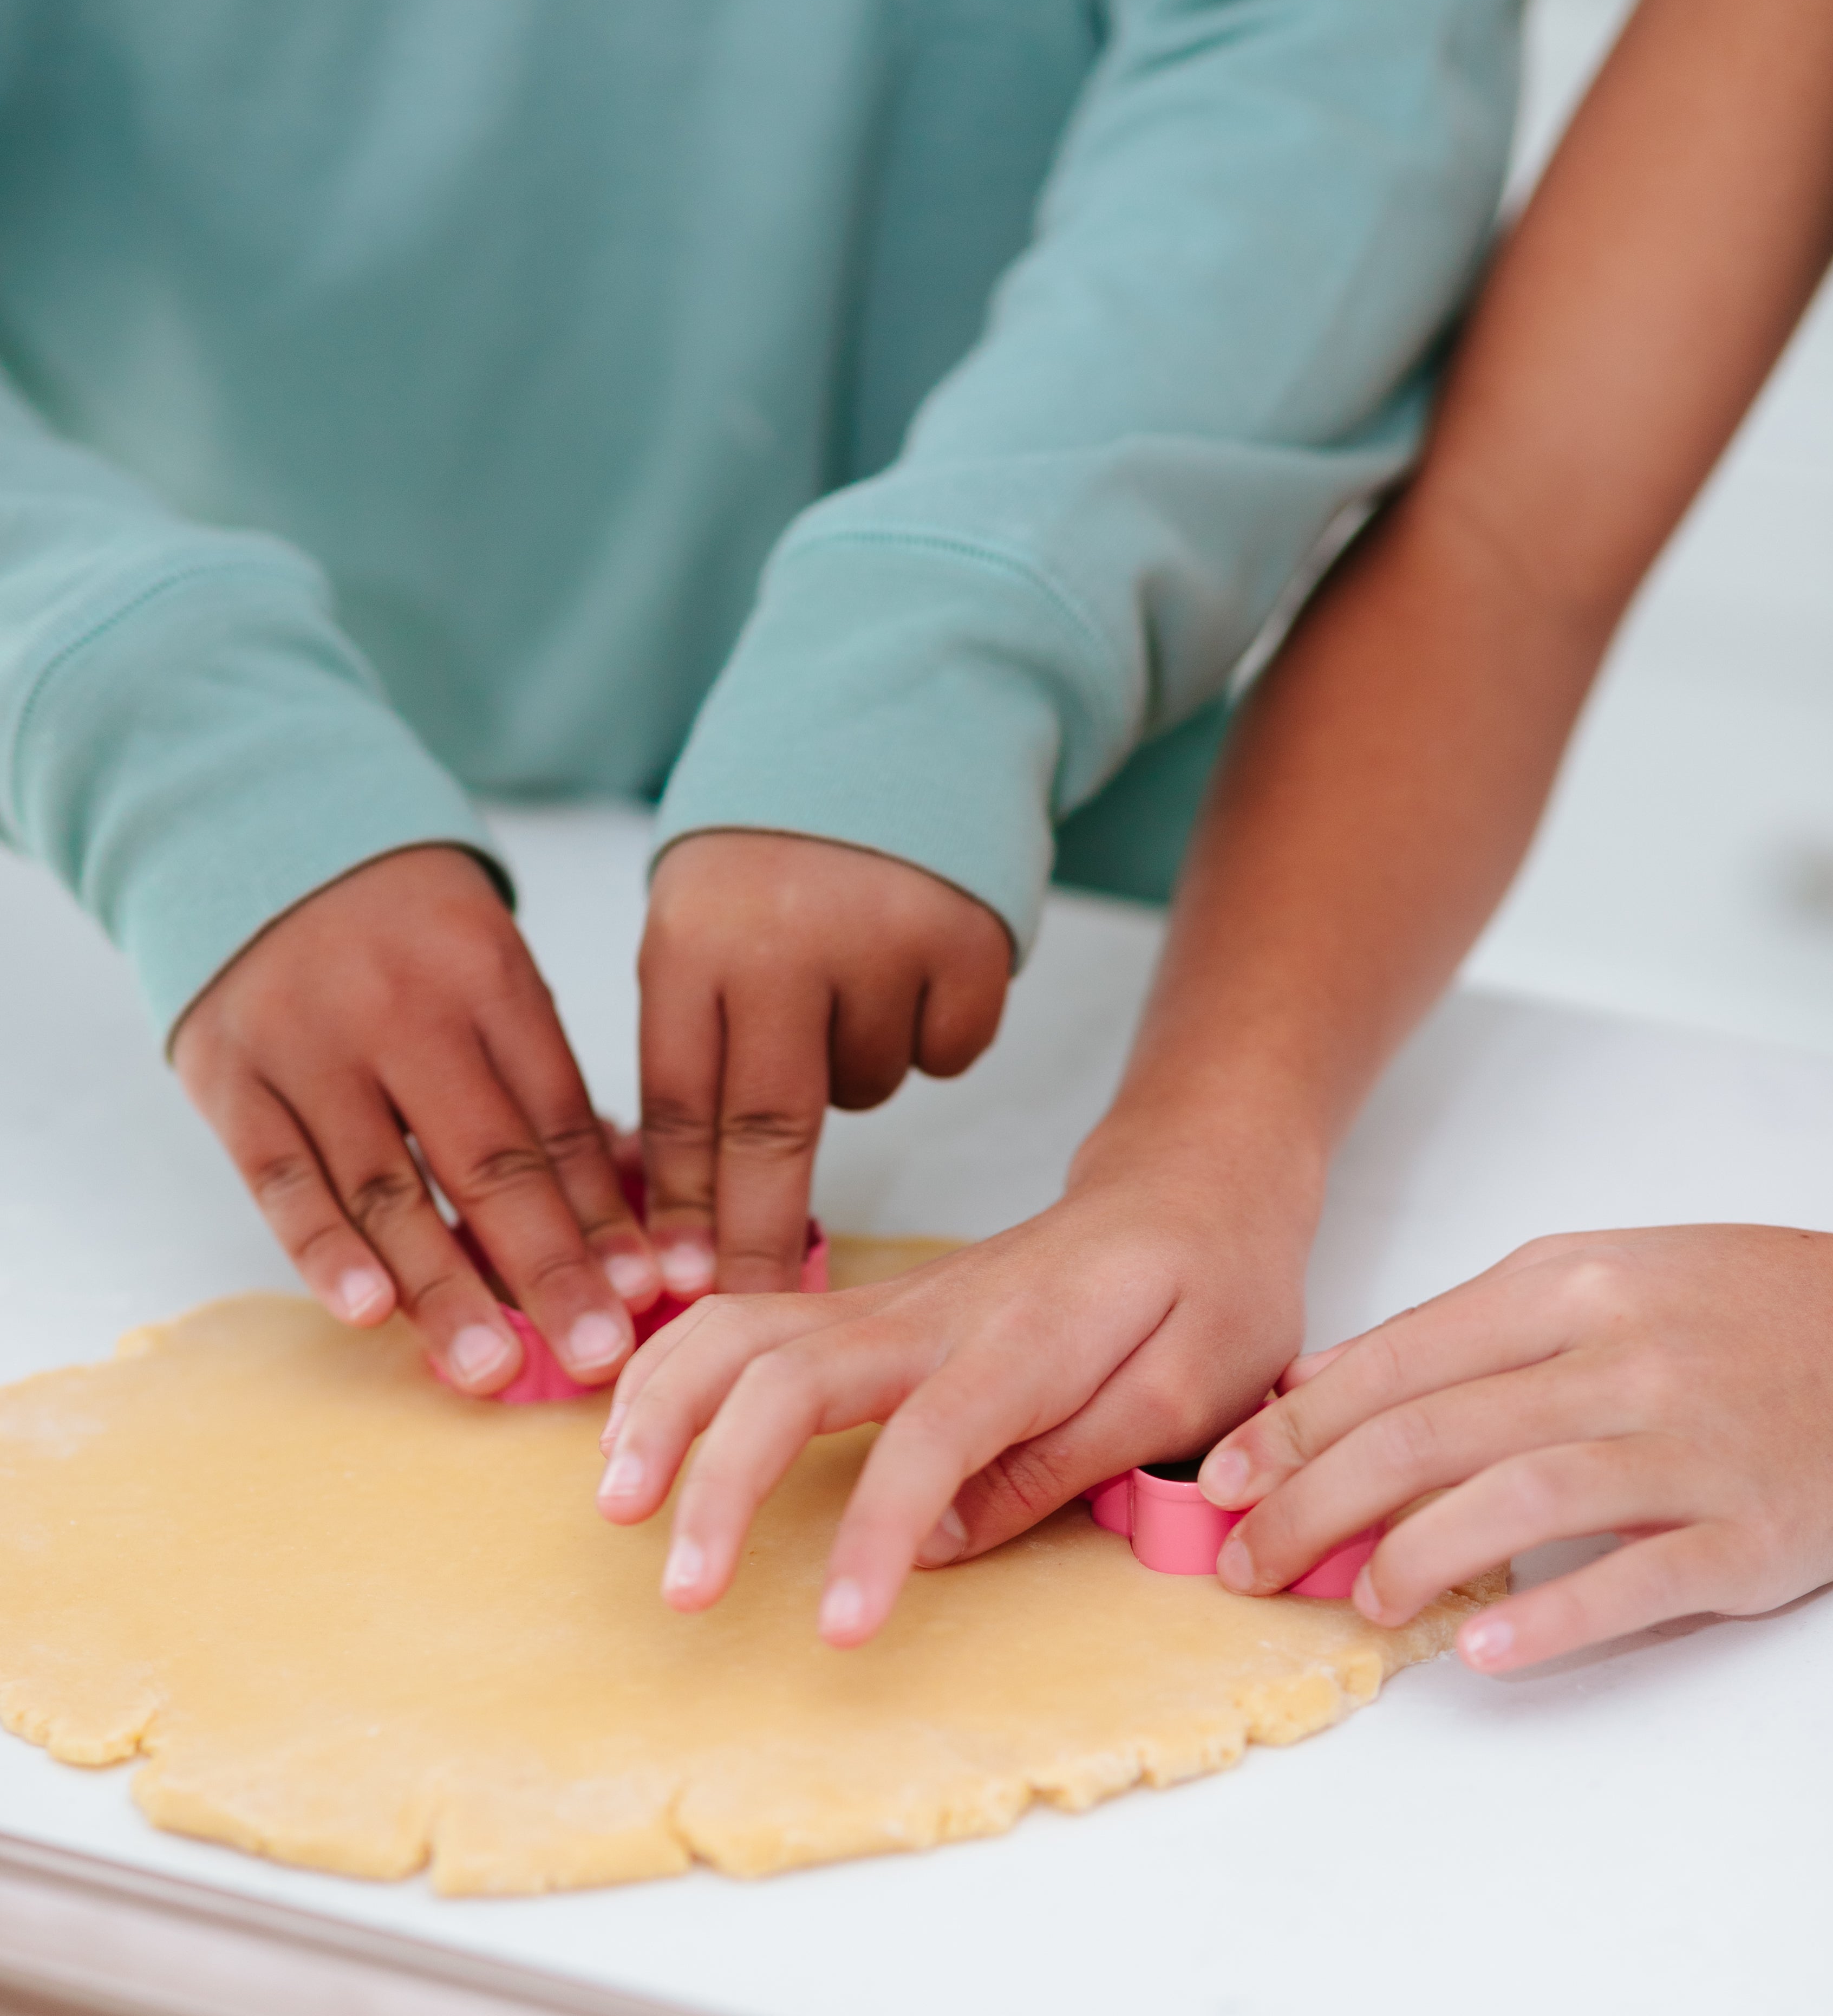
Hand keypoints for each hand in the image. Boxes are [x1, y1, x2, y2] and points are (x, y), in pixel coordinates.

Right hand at [173, 846, 661, 1392]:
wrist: (256, 835)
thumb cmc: (404, 937)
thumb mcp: (488, 972)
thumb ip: (542, 1085)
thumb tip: (622, 1219)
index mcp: (486, 977)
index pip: (557, 1119)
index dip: (606, 1214)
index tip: (652, 1293)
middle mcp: (400, 1011)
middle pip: (488, 1160)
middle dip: (550, 1267)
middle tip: (600, 1354)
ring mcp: (308, 1047)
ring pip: (386, 1187)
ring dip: (443, 1286)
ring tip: (492, 1368)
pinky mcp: (231, 1080)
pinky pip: (282, 1180)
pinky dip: (325, 1251)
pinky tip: (371, 1312)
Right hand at [593, 1159, 1311, 1644]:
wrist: (1190, 1190)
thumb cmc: (1206, 1295)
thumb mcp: (1188, 1391)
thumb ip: (1063, 1463)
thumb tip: (934, 1541)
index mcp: (1026, 1345)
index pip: (928, 1442)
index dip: (876, 1537)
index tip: (837, 1631)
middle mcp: (933, 1314)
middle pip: (789, 1377)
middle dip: (719, 1482)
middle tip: (681, 1591)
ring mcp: (887, 1302)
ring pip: (739, 1332)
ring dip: (666, 1412)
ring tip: (617, 1506)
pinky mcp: (864, 1309)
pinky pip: (742, 1325)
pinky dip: (673, 1374)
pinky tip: (633, 1437)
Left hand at [638, 832, 1009, 1299]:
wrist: (889, 719)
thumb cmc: (775, 853)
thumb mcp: (701, 924)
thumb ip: (695, 1046)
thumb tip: (685, 1214)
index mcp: (693, 941)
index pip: (682, 1105)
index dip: (684, 1208)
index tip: (682, 1290)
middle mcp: (783, 945)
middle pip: (770, 1131)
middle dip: (758, 1230)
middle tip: (756, 1296)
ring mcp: (881, 945)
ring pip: (867, 1088)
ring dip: (854, 1068)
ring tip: (845, 980)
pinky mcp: (968, 946)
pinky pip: (946, 1052)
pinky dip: (931, 1030)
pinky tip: (910, 963)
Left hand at [1195, 1226, 1832, 1672]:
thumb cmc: (1756, 1312)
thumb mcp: (1605, 1276)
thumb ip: (1468, 1331)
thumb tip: (1325, 1385)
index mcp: (1575, 1286)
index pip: (1395, 1362)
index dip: (1289, 1430)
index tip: (1218, 1482)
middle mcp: (1623, 1357)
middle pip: (1427, 1434)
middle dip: (1309, 1505)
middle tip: (1245, 1564)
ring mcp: (1691, 1447)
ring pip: (1514, 1500)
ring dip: (1409, 1560)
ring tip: (1353, 1603)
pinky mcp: (1752, 1535)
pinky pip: (1635, 1580)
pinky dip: (1549, 1616)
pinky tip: (1481, 1649)